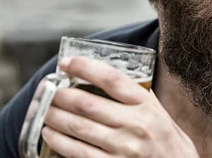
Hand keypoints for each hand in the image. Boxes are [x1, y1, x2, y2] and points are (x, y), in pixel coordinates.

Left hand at [42, 56, 199, 157]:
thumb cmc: (165, 139)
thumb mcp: (156, 110)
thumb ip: (134, 95)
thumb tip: (100, 75)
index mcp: (145, 104)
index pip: (111, 79)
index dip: (85, 67)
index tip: (67, 62)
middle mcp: (135, 124)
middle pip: (87, 103)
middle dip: (60, 94)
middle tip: (49, 89)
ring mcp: (123, 148)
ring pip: (77, 127)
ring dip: (54, 116)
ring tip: (45, 109)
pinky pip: (77, 152)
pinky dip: (58, 140)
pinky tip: (50, 133)